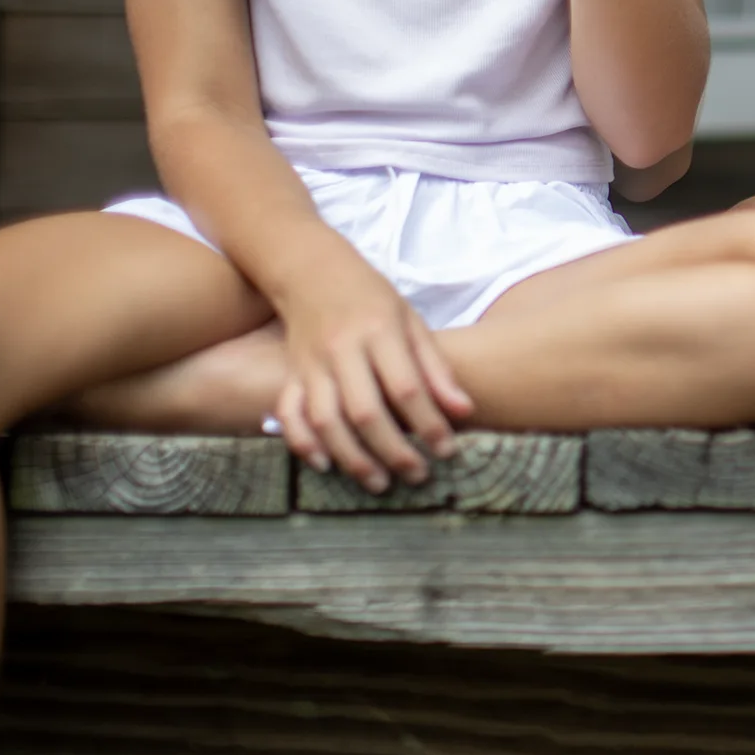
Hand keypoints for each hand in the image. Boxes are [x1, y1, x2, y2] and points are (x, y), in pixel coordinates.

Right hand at [268, 250, 473, 491]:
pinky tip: (326, 465)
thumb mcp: (411, 321)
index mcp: (379, 331)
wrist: (311, 271)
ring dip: (353, 458)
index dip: (428, 423)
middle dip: (394, 450)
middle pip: (365, 411)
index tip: (447, 450)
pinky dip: (303, 443)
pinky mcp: (290, 374)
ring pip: (327, 421)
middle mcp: (341, 350)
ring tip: (380, 483)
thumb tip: (464, 411)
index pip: (406, 387)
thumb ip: (436, 367)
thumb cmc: (371, 297)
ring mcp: (311, 364)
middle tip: (418, 475)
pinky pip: (291, 414)